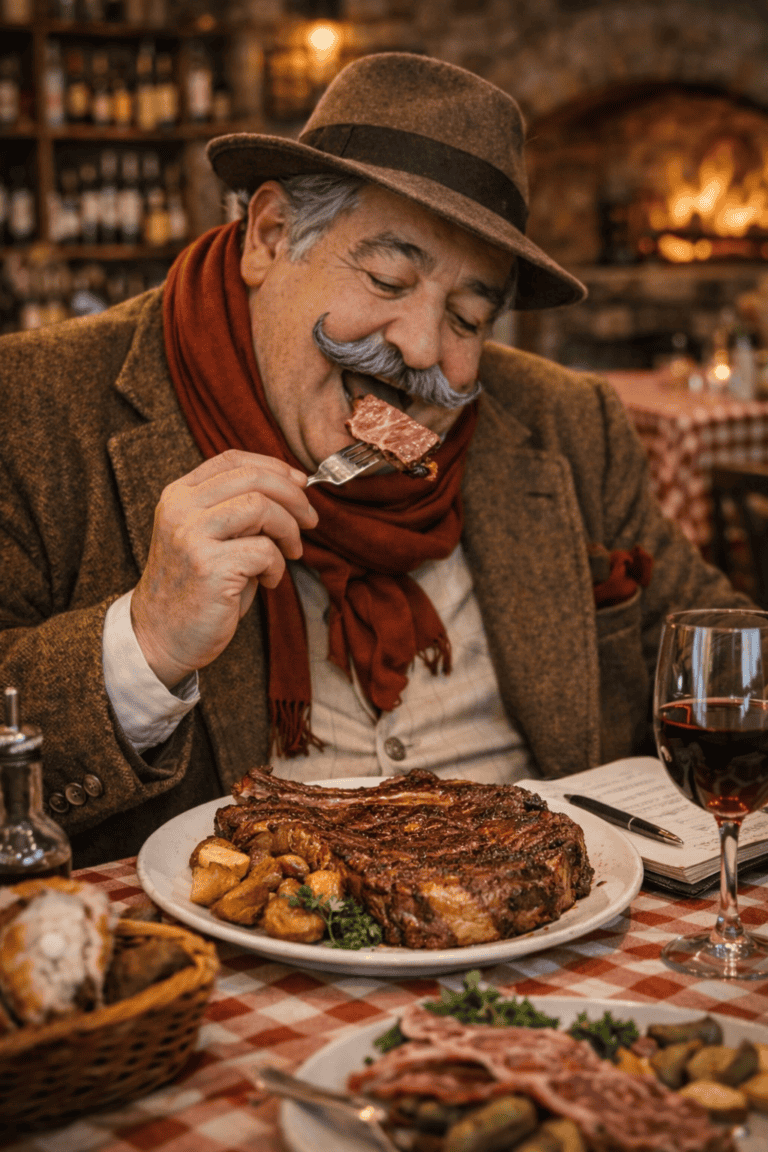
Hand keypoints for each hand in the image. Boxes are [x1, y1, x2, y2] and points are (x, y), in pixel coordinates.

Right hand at [130, 450, 316, 688]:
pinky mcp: (208, 566)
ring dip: (288, 530)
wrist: (160, 636)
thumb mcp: (210, 537)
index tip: (300, 484)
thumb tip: (294, 489)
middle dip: (293, 496)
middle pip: (252, 478)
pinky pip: (263, 550)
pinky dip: (277, 565)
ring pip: (261, 507)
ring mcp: (191, 536)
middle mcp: (180, 509)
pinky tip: (269, 581)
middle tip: (310, 519)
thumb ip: (239, 511)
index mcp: (179, 495)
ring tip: (291, 552)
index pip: (232, 460)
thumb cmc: (196, 588)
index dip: (274, 466)